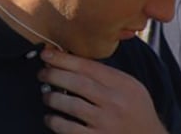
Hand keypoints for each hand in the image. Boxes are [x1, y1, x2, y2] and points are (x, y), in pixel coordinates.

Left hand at [38, 49, 166, 133]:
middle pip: (78, 83)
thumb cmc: (137, 113)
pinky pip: (69, 129)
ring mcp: (106, 123)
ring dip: (52, 98)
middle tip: (42, 73)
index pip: (89, 67)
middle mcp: (115, 102)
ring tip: (45, 95)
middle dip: (54, 75)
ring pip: (71, 105)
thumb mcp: (131, 88)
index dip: (64, 59)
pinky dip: (56, 122)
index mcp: (123, 85)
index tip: (47, 54)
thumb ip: (108, 76)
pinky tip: (51, 118)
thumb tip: (73, 62)